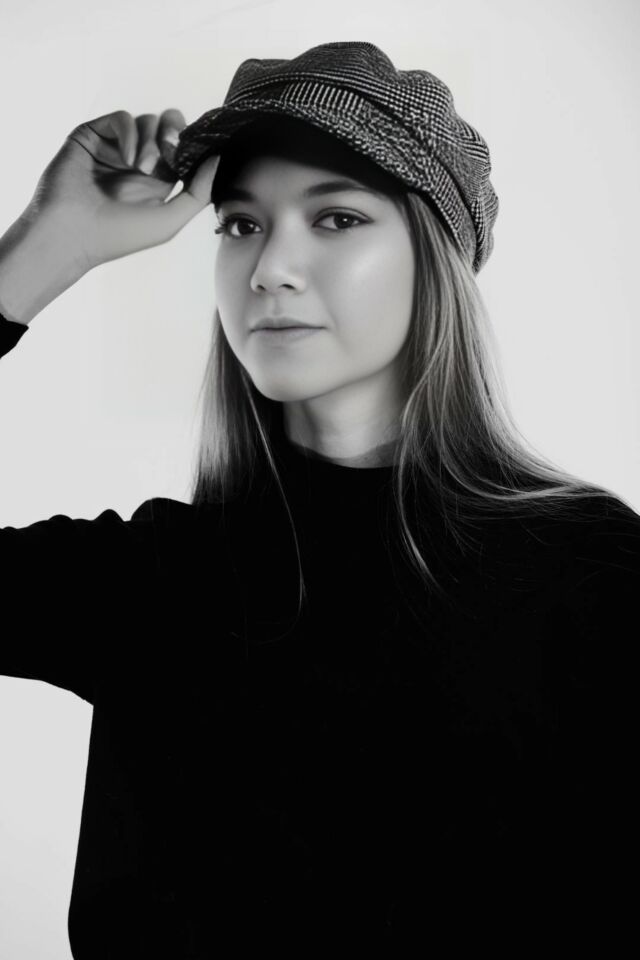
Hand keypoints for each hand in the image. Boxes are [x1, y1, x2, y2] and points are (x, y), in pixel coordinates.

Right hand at [20, 109, 218, 273]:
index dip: (191, 147)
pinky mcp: (94, 135)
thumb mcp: (170, 221)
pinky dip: (131, 134)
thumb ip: (197, 193)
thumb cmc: (119, 236)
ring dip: (151, 142)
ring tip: (141, 169)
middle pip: (168, 126)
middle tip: (170, 151)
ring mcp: (115, 147)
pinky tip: (129, 159)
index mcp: (157, 181)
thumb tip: (217, 159)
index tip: (192, 157)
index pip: (182, 150)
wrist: (73, 233)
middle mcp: (137, 160)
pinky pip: (122, 118)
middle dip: (175, 133)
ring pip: (147, 121)